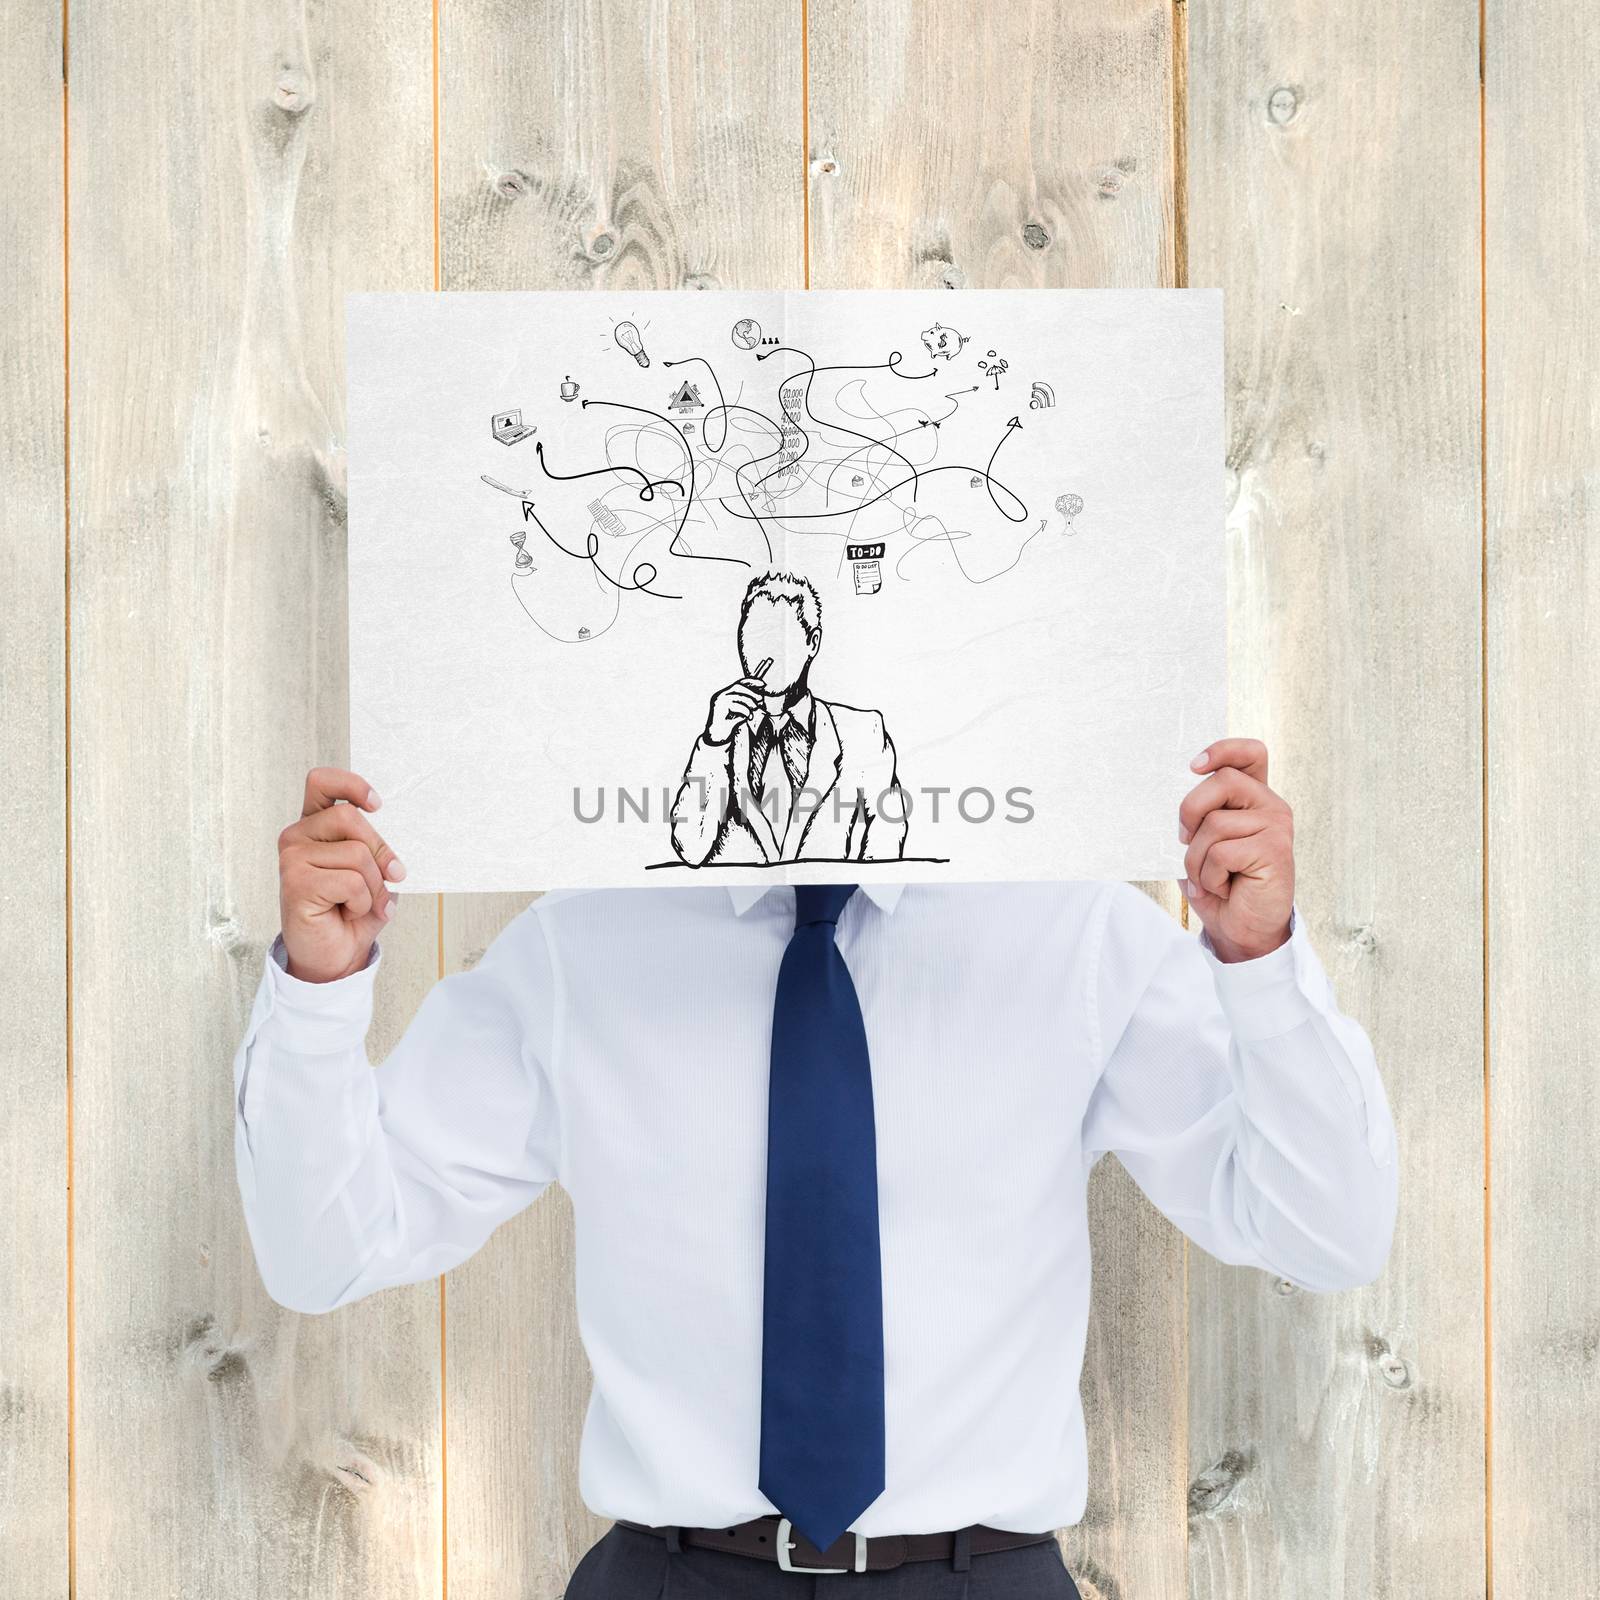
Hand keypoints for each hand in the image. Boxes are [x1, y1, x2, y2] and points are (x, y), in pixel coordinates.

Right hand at [278, 767, 405, 982]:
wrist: (336, 955)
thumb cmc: (353, 910)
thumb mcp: (373, 872)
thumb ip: (375, 849)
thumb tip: (393, 846)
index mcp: (314, 825)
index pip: (321, 782)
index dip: (351, 784)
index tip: (377, 805)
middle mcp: (297, 836)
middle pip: (349, 817)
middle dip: (381, 850)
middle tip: (394, 876)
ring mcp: (292, 858)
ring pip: (356, 853)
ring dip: (374, 885)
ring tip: (364, 903)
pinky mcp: (295, 883)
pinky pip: (350, 882)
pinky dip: (362, 901)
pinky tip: (348, 912)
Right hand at [704, 656, 772, 743]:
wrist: (716, 738)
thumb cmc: (728, 725)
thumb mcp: (741, 712)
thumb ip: (747, 704)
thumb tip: (761, 698)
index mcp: (725, 694)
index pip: (739, 682)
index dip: (751, 681)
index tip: (763, 684)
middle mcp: (720, 695)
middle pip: (738, 686)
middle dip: (752, 691)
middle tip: (760, 699)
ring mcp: (718, 701)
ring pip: (737, 695)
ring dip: (750, 701)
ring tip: (755, 708)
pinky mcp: (719, 708)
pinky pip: (736, 706)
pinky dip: (745, 711)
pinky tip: (749, 717)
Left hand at [1178, 738, 1293, 962]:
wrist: (1240, 928)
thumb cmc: (1218, 883)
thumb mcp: (1201, 843)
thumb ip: (1199, 815)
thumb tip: (1169, 795)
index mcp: (1253, 798)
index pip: (1250, 753)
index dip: (1223, 750)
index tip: (1193, 765)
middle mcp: (1270, 805)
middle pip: (1222, 782)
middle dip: (1189, 811)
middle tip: (1184, 840)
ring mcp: (1276, 826)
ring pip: (1214, 823)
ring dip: (1196, 859)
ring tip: (1209, 878)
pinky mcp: (1275, 850)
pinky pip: (1221, 852)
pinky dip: (1209, 876)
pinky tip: (1222, 888)